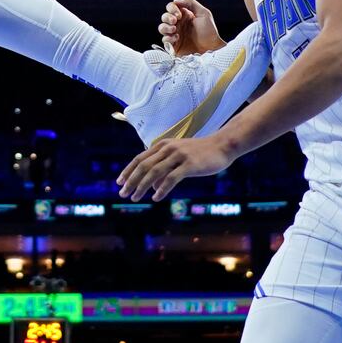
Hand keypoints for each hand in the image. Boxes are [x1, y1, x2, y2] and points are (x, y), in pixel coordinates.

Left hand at [118, 133, 235, 200]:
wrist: (222, 145)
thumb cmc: (200, 153)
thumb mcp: (179, 157)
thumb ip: (165, 169)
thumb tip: (153, 187)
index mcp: (163, 145)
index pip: (139, 158)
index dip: (128, 171)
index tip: (119, 183)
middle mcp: (168, 148)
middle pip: (143, 166)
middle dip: (131, 180)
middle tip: (123, 193)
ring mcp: (178, 155)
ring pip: (154, 172)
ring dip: (142, 186)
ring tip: (135, 198)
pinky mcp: (189, 164)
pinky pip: (171, 178)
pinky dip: (161, 189)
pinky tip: (155, 197)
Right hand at [159, 0, 223, 57]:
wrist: (211, 48)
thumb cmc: (209, 31)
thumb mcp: (204, 13)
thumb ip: (190, 3)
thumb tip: (175, 0)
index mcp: (184, 15)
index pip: (171, 7)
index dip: (172, 9)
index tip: (179, 14)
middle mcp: (178, 24)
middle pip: (164, 17)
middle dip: (167, 17)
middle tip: (175, 21)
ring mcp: (175, 35)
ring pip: (161, 28)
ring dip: (165, 27)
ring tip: (174, 30)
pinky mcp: (174, 45)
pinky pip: (164, 40)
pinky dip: (168, 38)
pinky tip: (177, 38)